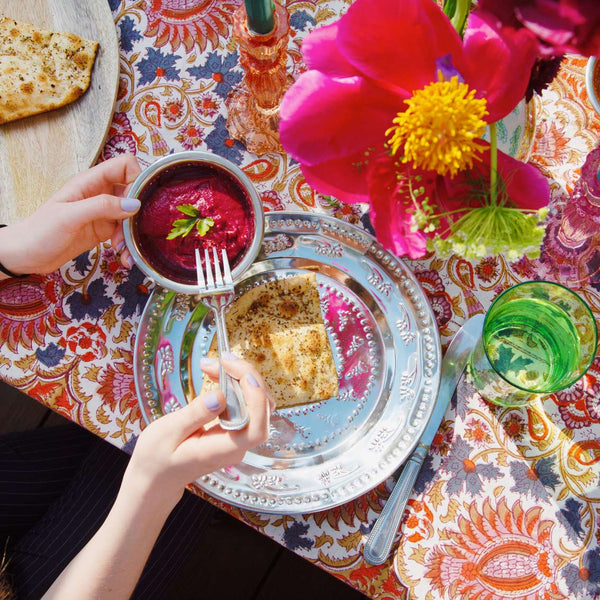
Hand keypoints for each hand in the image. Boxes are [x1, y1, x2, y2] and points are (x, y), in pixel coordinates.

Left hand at [0, 154, 141, 275]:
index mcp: (91, 182)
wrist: (27, 255)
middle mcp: (100, 193)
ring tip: (122, 249)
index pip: (125, 165)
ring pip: (132, 215)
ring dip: (133, 233)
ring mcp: (104, 212)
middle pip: (134, 192)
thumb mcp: (70, 216)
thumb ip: (102, 207)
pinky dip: (128, 244)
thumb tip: (134, 204)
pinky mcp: (105, 229)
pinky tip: (122, 256)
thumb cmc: (41, 231)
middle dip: (137, 213)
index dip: (137, 179)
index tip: (137, 203)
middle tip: (129, 232)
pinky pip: (126, 232)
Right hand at [123, 355, 272, 508]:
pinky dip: (234, 384)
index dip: (257, 400)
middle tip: (222, 359)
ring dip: (241, 378)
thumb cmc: (156, 459)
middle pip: (261, 410)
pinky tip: (216, 374)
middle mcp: (236, 445)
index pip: (256, 429)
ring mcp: (237, 437)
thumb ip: (194, 415)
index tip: (243, 375)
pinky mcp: (232, 429)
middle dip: (247, 378)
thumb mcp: (167, 433)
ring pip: (256, 404)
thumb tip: (219, 396)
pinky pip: (244, 403)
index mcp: (221, 451)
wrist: (155, 477)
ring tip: (214, 364)